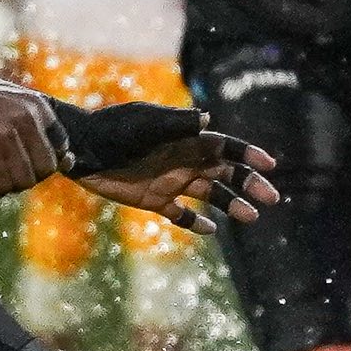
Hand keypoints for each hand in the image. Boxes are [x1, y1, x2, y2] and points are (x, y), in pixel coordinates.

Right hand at [0, 59, 68, 194]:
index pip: (61, 146)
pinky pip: (1, 183)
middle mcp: (27, 120)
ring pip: (25, 179)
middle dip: (29, 177)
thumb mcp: (12, 102)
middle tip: (8, 175)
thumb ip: (36, 126)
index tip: (29, 164)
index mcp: (38, 108)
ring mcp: (6, 135)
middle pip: (46, 168)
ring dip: (10, 185)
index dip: (47, 162)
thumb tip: (67, 161)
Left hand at [68, 107, 278, 233]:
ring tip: (250, 217)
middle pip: (226, 173)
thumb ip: (176, 123)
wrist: (79, 148)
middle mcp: (185, 161)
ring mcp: (172, 181)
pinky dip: (196, 222)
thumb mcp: (145, 122)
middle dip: (250, 184)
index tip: (268, 165)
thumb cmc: (112, 129)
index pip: (225, 147)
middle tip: (270, 198)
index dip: (248, 155)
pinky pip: (181, 214)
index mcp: (187, 140)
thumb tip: (208, 120)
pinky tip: (210, 229)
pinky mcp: (155, 200)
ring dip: (232, 204)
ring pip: (211, 195)